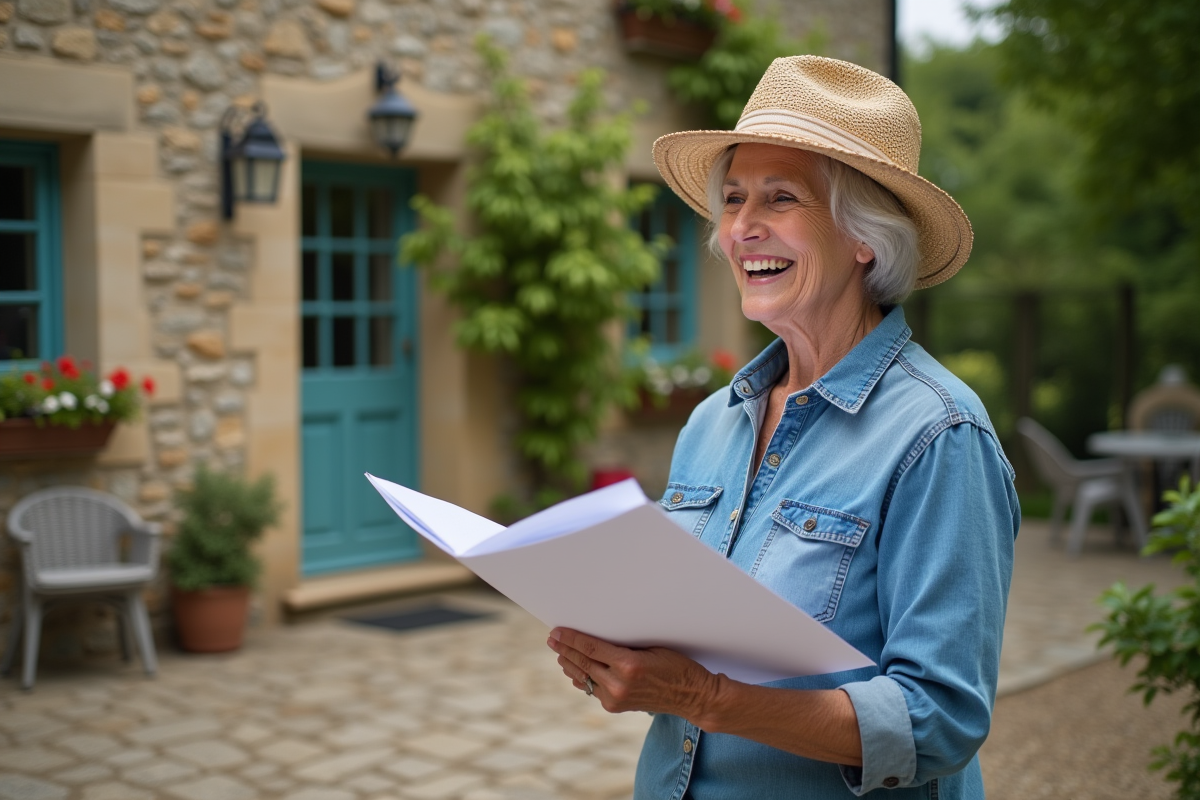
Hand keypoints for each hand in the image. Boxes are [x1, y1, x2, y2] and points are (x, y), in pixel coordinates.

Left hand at [546, 628, 721, 720]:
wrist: (690, 696)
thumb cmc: (676, 666)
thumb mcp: (652, 648)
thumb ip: (623, 647)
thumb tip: (598, 640)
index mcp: (628, 665)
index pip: (591, 648)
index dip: (571, 639)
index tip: (557, 631)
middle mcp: (618, 684)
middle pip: (583, 663)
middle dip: (565, 650)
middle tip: (552, 639)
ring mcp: (615, 698)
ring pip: (584, 678)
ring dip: (570, 665)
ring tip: (559, 653)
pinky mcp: (615, 707)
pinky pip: (593, 689)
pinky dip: (582, 679)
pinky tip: (574, 671)